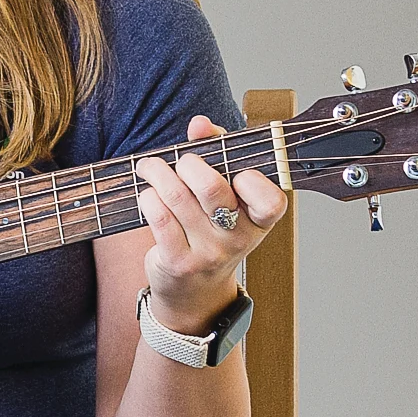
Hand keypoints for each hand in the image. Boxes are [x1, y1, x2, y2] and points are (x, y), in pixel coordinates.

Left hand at [133, 115, 288, 336]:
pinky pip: (158, 218)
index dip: (251, 179)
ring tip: (150, 167)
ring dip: (158, 174)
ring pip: (177, 198)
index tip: (233, 169)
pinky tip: (147, 195)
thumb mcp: (226, 196)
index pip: (270, 199)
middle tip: (180, 161)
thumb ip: (217, 152)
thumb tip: (200, 124)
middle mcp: (237, 239)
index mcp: (259, 221)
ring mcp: (208, 253)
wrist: (195, 292)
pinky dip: (148, 198)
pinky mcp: (178, 262)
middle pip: (212, 188)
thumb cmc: (211, 229)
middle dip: (188, 163)